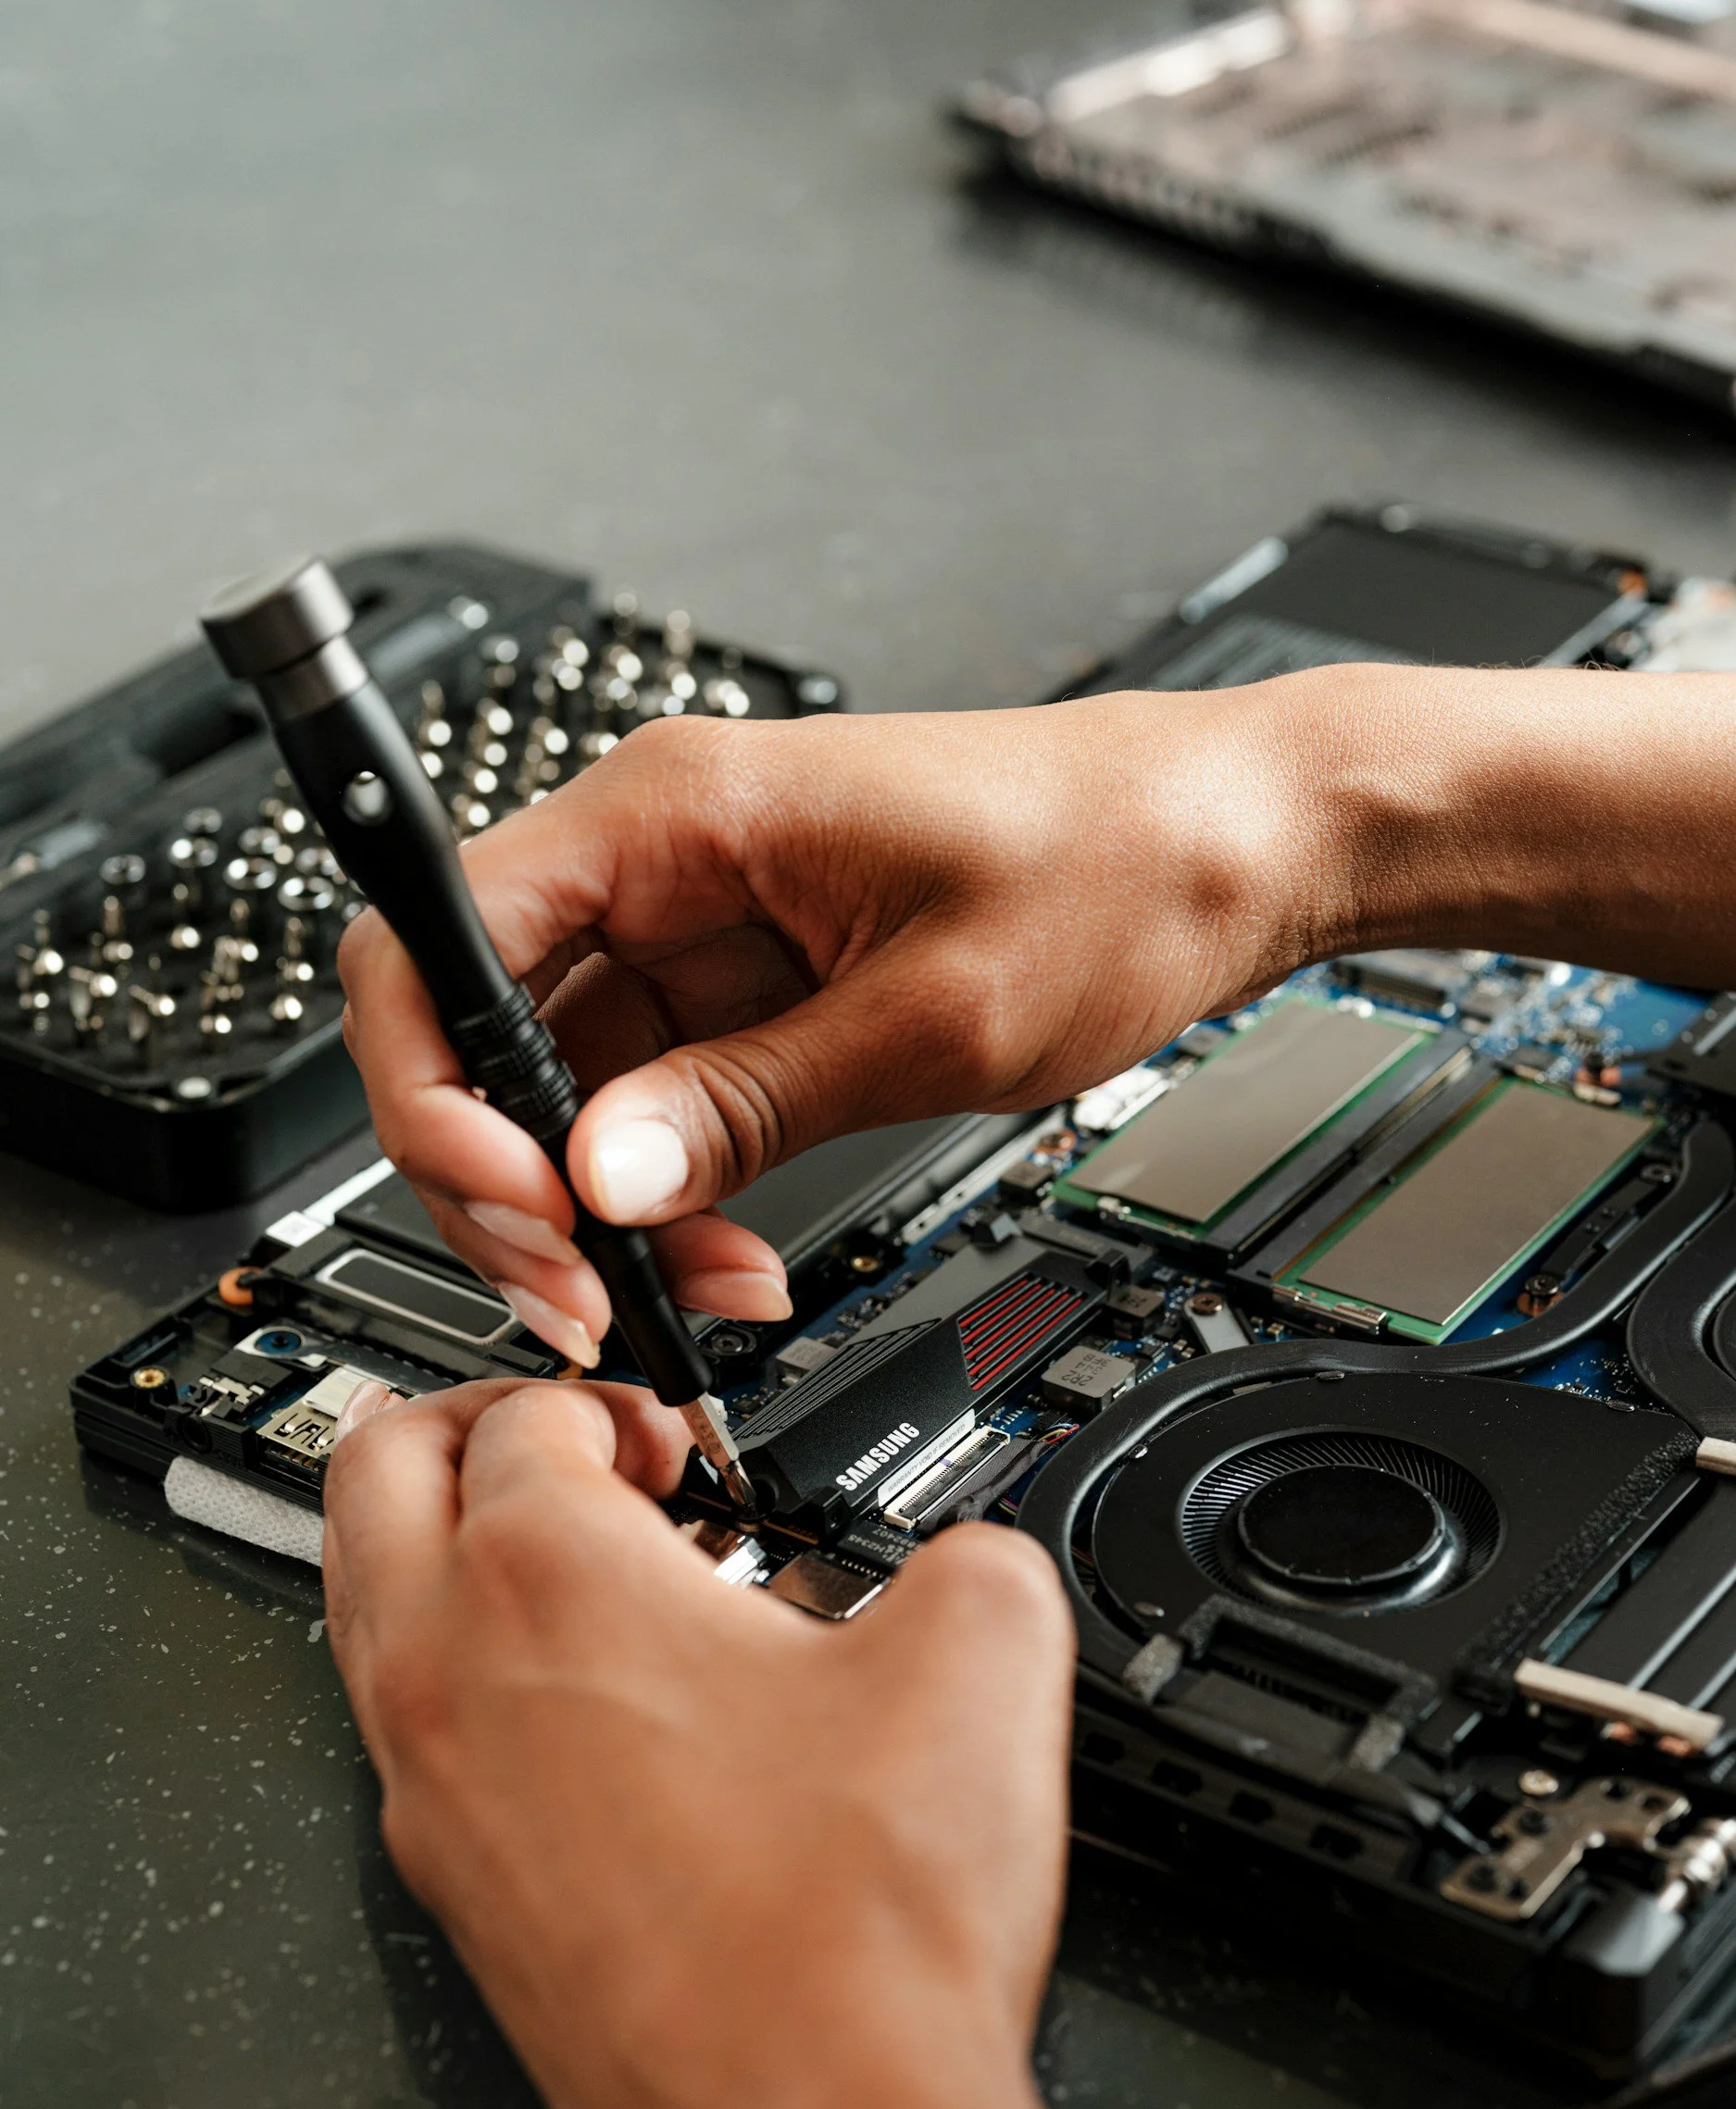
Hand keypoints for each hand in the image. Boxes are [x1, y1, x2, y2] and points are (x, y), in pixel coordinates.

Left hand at [324, 1378, 1138, 2108]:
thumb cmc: (851, 1932)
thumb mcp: (983, 1647)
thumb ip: (969, 1550)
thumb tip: (970, 1559)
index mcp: (545, 1574)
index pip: (526, 1410)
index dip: (615, 1398)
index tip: (677, 1435)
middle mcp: (450, 1675)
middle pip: (375, 1474)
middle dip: (463, 1421)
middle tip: (570, 1445)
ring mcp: (430, 1794)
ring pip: (365, 1606)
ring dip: (446, 1547)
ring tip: (569, 1559)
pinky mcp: (454, 1893)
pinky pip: (409, 1731)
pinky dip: (466, 1673)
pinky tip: (589, 1710)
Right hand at [337, 685, 1317, 1356]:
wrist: (1232, 845)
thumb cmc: (1118, 866)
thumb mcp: (929, 1017)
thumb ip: (748, 1105)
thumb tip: (600, 1182)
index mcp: (678, 809)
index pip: (441, 932)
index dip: (434, 1085)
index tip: (512, 1200)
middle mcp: (663, 855)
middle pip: (479, 1027)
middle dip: (508, 1178)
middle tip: (584, 1297)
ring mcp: (699, 925)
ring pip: (557, 1085)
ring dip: (593, 1208)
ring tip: (683, 1298)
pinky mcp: (745, 985)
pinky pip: (647, 1101)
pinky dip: (664, 1193)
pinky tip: (718, 1259)